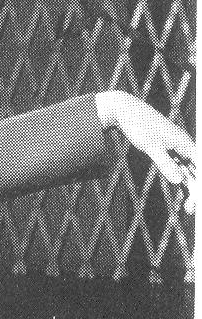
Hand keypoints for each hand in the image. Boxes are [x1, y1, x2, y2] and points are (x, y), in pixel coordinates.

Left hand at [95, 91, 195, 211]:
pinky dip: (180, 180)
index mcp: (185, 142)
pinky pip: (178, 168)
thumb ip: (165, 163)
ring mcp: (175, 148)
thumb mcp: (151, 146)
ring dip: (190, 188)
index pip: (200, 167)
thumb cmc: (139, 124)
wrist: (124, 109)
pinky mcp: (166, 150)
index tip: (198, 198)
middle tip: (191, 209)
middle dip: (196, 190)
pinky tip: (183, 192)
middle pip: (196, 171)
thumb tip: (179, 181)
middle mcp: (183, 145)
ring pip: (188, 171)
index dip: (201, 183)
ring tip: (188, 208)